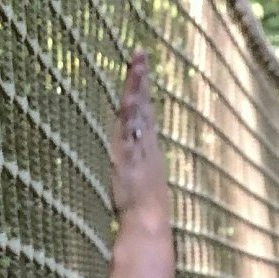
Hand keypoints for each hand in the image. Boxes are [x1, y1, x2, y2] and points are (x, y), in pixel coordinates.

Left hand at [109, 50, 167, 236]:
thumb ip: (136, 174)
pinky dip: (131, 108)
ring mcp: (139, 149)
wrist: (148, 225)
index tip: (140, 69)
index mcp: (148, 151)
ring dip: (136, 85)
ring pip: (137, 110)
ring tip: (136, 62)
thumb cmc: (144, 214)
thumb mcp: (140, 188)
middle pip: (143, 105)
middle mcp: (146, 145)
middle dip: (141, 78)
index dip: (142, 91)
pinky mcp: (130, 155)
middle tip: (140, 52)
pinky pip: (130, 126)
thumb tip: (132, 169)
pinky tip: (129, 93)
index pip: (144, 114)